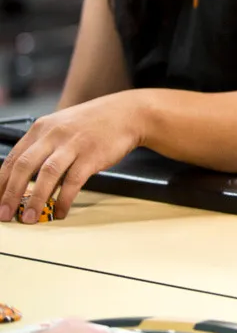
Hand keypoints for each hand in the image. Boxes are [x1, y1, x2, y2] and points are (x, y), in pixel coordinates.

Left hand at [0, 93, 145, 222]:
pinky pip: (73, 182)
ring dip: (35, 200)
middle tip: (4, 215)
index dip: (1, 183)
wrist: (128, 113)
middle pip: (24, 166)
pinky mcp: (92, 155)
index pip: (12, 158)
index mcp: (41, 128)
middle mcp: (54, 134)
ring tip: (28, 219)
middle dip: (10, 194)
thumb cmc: (94, 123)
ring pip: (46, 175)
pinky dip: (64, 200)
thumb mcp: (61, 127)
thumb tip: (25, 181)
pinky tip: (60, 211)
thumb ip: (43, 148)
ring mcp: (73, 144)